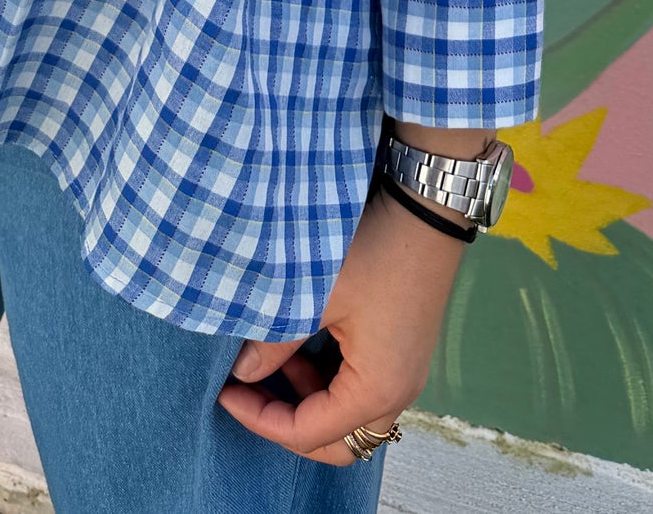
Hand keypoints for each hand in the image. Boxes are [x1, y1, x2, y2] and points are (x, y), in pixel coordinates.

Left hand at [219, 183, 463, 464]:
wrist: (427, 208)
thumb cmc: (373, 253)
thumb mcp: (315, 295)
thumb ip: (275, 341)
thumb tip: (242, 372)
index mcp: (376, 391)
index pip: (308, 433)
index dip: (260, 418)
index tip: (225, 391)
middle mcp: (397, 393)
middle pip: (337, 443)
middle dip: (289, 426)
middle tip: (251, 396)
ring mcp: (404, 373)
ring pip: (350, 417)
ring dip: (309, 402)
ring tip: (273, 364)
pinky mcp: (403, 352)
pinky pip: (362, 388)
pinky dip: (328, 382)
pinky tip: (303, 348)